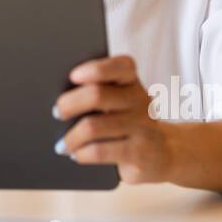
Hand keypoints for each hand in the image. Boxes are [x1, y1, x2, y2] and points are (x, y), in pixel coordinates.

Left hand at [53, 55, 170, 183]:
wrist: (164, 153)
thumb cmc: (128, 122)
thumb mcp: (118, 103)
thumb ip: (97, 94)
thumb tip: (59, 103)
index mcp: (132, 82)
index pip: (120, 66)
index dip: (95, 69)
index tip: (73, 76)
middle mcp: (140, 101)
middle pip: (97, 95)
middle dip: (69, 104)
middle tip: (56, 113)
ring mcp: (142, 128)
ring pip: (93, 127)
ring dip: (71, 137)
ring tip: (61, 144)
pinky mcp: (139, 154)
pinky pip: (99, 151)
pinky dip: (81, 153)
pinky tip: (75, 154)